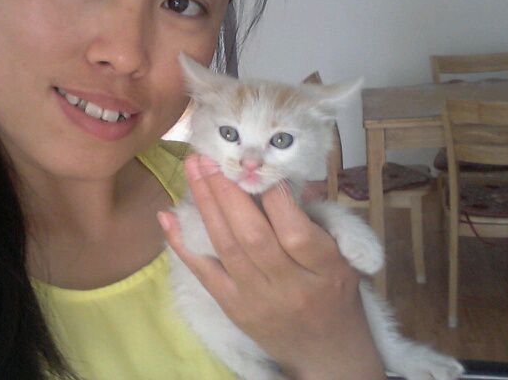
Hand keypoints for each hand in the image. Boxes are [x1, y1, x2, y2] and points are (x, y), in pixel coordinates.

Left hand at [158, 154, 385, 379]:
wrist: (324, 351)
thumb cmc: (334, 291)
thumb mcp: (340, 254)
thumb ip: (313, 216)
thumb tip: (279, 174)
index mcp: (324, 269)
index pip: (295, 231)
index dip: (273, 196)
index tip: (256, 166)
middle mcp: (289, 286)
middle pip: (252, 236)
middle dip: (227, 191)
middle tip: (210, 157)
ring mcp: (256, 299)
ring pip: (226, 247)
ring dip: (205, 203)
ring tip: (193, 167)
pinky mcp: (232, 307)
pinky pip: (203, 272)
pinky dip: (182, 243)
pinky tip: (167, 215)